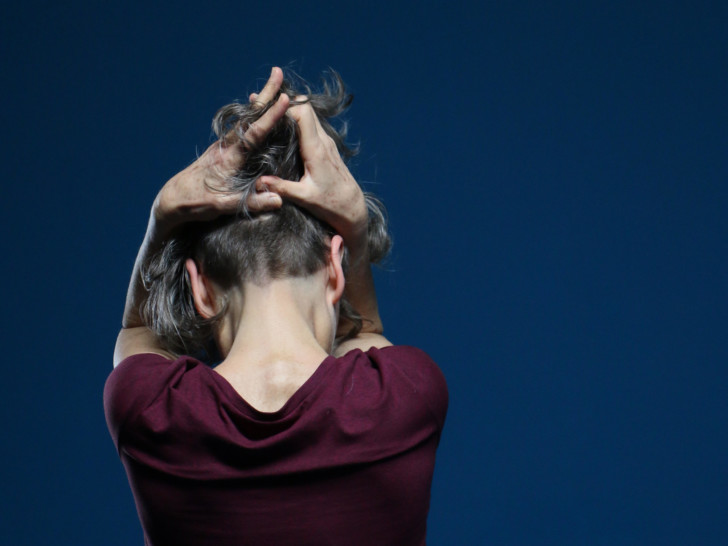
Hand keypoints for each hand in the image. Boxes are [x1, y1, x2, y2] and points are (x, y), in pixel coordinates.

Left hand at [152, 68, 288, 235]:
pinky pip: (243, 127)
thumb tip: (279, 199)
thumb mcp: (224, 206)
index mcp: (230, 156)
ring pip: (246, 119)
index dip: (270, 116)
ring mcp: (224, 145)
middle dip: (265, 94)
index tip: (284, 98)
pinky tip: (261, 112)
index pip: (254, 132)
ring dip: (261, 102)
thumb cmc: (197, 202)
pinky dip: (255, 116)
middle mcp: (227, 145)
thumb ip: (252, 202)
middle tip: (277, 73)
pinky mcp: (223, 149)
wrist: (174, 198)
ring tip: (275, 87)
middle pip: (250, 115)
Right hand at [256, 101, 368, 250]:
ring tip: (269, 113)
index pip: (304, 113)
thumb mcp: (304, 197)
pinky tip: (283, 128)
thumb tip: (259, 182)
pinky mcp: (326, 146)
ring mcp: (326, 142)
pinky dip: (297, 121)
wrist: (352, 206)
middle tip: (263, 105)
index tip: (267, 109)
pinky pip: (311, 125)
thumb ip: (282, 188)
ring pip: (309, 114)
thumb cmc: (330, 203)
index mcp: (317, 150)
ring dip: (291, 111)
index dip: (285, 106)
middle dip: (285, 103)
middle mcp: (323, 141)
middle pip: (306, 107)